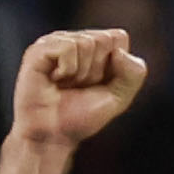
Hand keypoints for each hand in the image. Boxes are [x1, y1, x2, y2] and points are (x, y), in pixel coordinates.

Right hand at [8, 27, 148, 151]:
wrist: (53, 136)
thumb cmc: (81, 116)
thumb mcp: (120, 97)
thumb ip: (134, 73)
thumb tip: (119, 52)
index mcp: (93, 46)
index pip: (119, 37)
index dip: (114, 65)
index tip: (97, 83)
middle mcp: (74, 39)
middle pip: (103, 39)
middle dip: (97, 69)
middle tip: (79, 86)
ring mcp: (54, 42)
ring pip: (86, 43)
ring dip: (81, 72)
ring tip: (66, 85)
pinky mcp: (38, 50)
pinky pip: (67, 47)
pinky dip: (67, 69)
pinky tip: (55, 80)